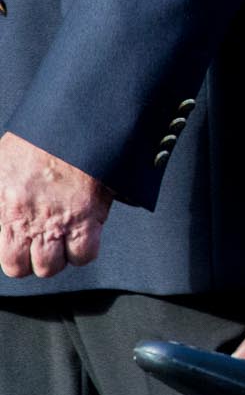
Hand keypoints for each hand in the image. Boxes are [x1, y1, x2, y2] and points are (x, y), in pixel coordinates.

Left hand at [0, 132, 112, 278]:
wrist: (74, 127)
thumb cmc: (37, 142)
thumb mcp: (0, 166)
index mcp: (1, 208)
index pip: (1, 254)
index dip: (10, 251)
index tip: (18, 242)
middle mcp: (24, 221)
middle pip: (21, 267)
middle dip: (30, 259)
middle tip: (39, 244)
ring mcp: (55, 223)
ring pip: (51, 266)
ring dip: (56, 256)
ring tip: (61, 240)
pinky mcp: (86, 219)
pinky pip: (84, 255)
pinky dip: (83, 251)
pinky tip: (82, 235)